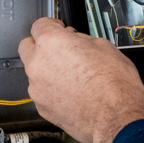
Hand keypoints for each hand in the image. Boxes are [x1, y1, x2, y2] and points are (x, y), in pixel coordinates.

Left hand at [18, 17, 143, 142]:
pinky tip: (72, 93)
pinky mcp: (42, 108)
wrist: (117, 118)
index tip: (58, 29)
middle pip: (27, 47)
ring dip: (47, 70)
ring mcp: (37, 89)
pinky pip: (41, 93)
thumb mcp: (104, 47)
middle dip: (41, 46)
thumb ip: (81, 40)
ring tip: (71, 77)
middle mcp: (38, 65)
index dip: (52, 25)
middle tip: (60, 50)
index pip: (39, 25)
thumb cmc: (114, 85)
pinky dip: (52, 91)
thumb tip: (76, 41)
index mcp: (51, 43)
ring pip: (34, 72)